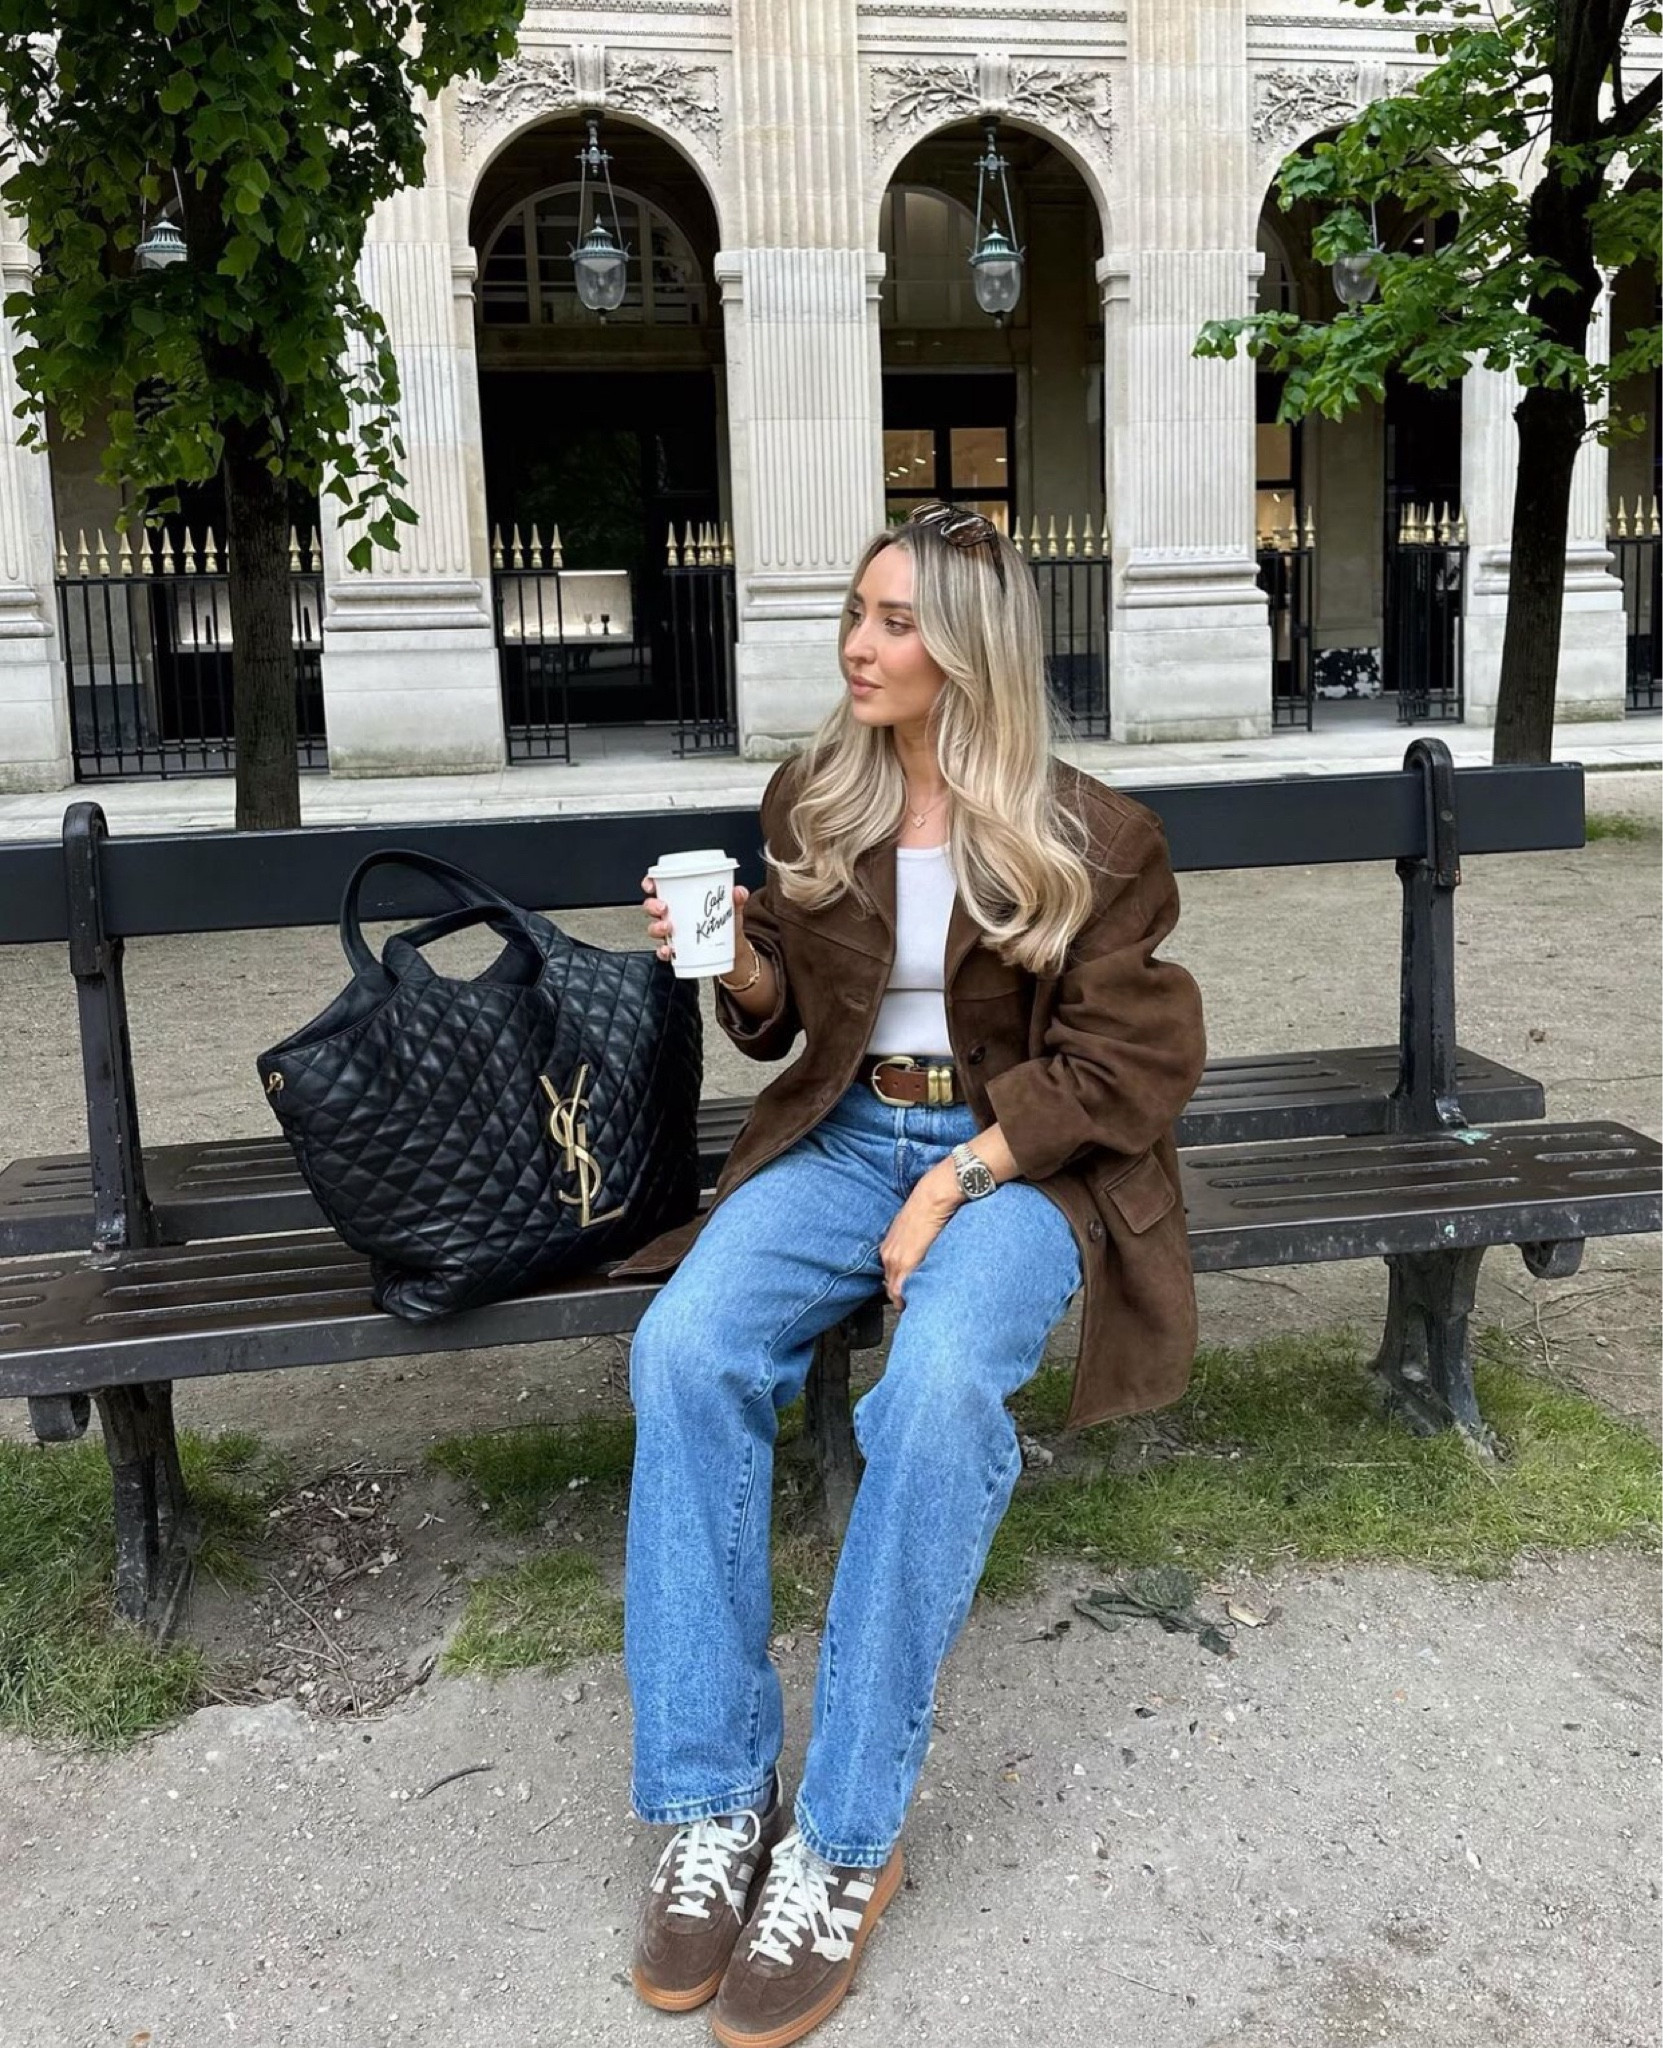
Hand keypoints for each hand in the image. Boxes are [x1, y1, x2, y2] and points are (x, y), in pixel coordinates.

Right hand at [640, 877, 750, 966]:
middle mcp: (672, 915)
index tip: (652, 884)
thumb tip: (739, 892)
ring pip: (654, 928)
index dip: (650, 883)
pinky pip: (663, 951)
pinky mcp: (676, 951)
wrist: (732, 950)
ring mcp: (672, 934)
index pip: (660, 887)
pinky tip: (669, 950)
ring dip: (656, 927)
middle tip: (663, 907)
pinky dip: (663, 951)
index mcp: (681, 900)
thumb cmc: (725, 924)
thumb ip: (736, 900)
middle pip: (651, 907)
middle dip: (652, 905)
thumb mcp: (731, 909)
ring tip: (668, 927)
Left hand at [879, 1160, 960, 1309]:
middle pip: (891, 1288)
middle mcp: (887, 1255)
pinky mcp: (906, 1262)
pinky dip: (909, 1298)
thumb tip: (921, 1256)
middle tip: (916, 1305)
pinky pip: (902, 1290)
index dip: (901, 1290)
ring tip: (921, 1304)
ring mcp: (895, 1260)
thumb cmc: (926, 1209)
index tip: (910, 1297)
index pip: (890, 1279)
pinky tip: (920, 1301)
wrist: (932, 1197)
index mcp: (888, 1248)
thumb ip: (912, 1246)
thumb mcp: (912, 1230)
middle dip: (903, 1298)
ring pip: (895, 1291)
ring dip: (906, 1299)